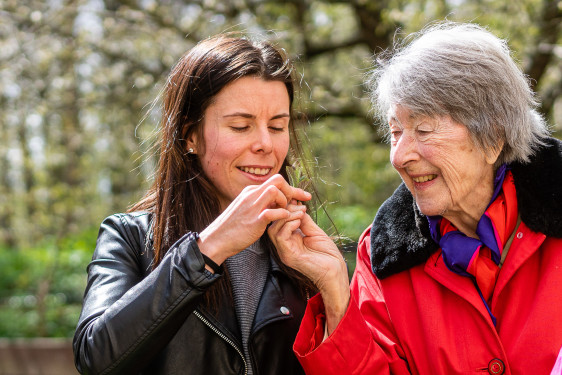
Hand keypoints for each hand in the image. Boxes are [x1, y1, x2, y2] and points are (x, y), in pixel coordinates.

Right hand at [198, 174, 310, 268]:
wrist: (217, 239)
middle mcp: (252, 195)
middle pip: (278, 180)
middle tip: (299, 203)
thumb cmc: (233, 227)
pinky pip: (273, 211)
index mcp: (251, 192)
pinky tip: (284, 221)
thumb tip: (276, 203)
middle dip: (292, 190)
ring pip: (275, 190)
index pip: (275, 181)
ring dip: (286, 201)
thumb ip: (260, 204)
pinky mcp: (254, 220)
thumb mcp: (246, 210)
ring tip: (287, 213)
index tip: (303, 196)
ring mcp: (252, 206)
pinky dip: (282, 215)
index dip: (291, 188)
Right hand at [268, 203, 349, 334]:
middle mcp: (284, 247)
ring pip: (273, 230)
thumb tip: (297, 205)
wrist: (336, 272)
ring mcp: (284, 252)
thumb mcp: (315, 232)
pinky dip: (289, 225)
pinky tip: (300, 223)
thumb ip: (304, 220)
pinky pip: (281, 237)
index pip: (278, 222)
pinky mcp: (289, 256)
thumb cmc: (328, 255)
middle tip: (299, 207)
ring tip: (300, 214)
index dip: (285, 209)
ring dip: (287, 217)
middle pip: (272, 224)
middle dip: (284, 211)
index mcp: (289, 241)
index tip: (297, 200)